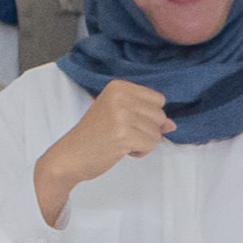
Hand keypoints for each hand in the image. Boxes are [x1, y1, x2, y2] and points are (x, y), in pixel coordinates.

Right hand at [31, 77, 173, 215]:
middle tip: (120, 133)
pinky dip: (139, 152)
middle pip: (160, 115)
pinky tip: (120, 149)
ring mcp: (121, 115)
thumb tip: (172, 125)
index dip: (146, 116)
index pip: (158, 99)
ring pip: (157, 132)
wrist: (69, 156)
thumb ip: (146, 116)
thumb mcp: (119, 116)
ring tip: (118, 141)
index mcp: (118, 86)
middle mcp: (120, 96)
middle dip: (145, 130)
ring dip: (142, 142)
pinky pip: (151, 145)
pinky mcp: (123, 135)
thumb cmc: (93, 136)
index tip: (124, 121)